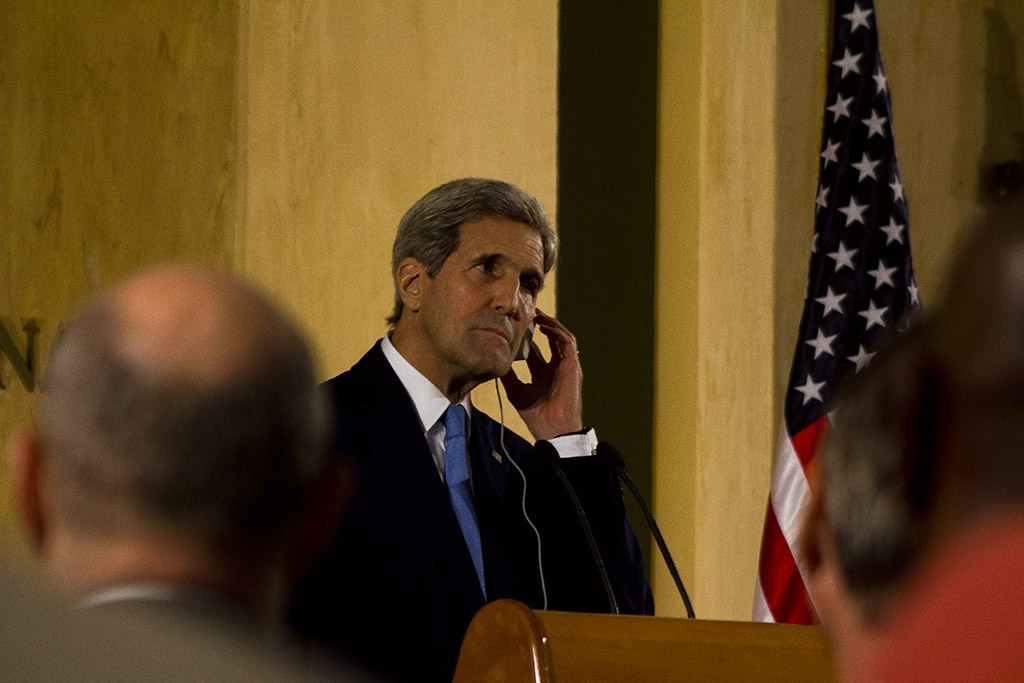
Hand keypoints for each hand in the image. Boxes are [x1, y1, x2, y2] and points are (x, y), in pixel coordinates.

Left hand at [500, 309, 582, 439]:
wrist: (553, 428)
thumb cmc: (536, 415)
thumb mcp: (516, 390)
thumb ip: (509, 375)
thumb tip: (498, 360)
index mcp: (543, 375)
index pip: (536, 351)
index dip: (527, 338)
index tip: (516, 328)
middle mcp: (555, 368)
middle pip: (549, 340)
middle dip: (540, 325)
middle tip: (528, 314)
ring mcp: (565, 366)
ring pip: (560, 337)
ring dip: (549, 324)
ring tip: (537, 315)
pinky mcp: (572, 365)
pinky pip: (567, 342)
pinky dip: (557, 332)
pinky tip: (544, 326)